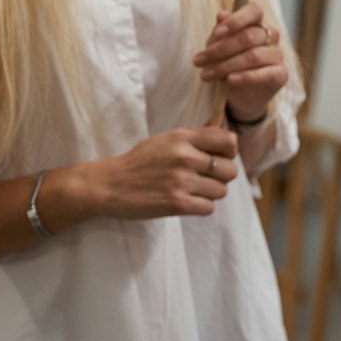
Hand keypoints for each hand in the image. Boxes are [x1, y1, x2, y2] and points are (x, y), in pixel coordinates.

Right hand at [74, 127, 240, 219]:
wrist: (110, 185)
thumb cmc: (138, 163)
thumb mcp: (164, 140)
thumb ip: (193, 138)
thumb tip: (223, 132)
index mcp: (183, 138)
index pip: (229, 141)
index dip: (229, 152)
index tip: (219, 158)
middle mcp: (185, 157)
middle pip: (230, 170)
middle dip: (221, 177)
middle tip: (205, 179)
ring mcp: (182, 181)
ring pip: (221, 191)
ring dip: (210, 194)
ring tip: (192, 190)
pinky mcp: (178, 203)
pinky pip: (209, 208)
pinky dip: (201, 207)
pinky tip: (186, 201)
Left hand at [195, 3, 287, 121]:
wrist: (238, 94)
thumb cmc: (227, 63)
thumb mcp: (218, 46)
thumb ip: (220, 32)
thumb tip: (221, 15)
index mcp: (257, 23)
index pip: (254, 11)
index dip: (236, 20)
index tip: (216, 33)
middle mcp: (271, 36)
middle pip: (249, 36)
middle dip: (220, 50)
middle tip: (199, 61)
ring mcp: (277, 55)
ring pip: (253, 56)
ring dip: (226, 66)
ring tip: (206, 75)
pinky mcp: (281, 75)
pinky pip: (266, 74)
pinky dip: (246, 77)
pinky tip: (230, 80)